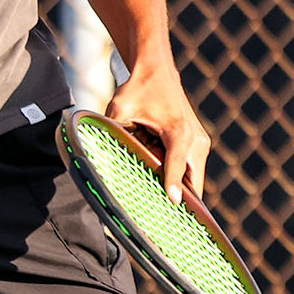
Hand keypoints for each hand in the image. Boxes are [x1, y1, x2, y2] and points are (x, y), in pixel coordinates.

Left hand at [105, 63, 211, 202]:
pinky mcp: (198, 142)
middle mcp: (195, 138)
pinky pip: (192, 169)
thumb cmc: (139, 88)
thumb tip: (95, 152)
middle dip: (183, 203)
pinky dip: (180, 179)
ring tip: (162, 210)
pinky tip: (163, 189)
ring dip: (180, 189)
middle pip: (195, 182)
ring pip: (195, 178)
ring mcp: (199, 141)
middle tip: (167, 224)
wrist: (157, 68)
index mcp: (178, 132)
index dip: (173, 188)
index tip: (172, 205)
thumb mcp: (120, 108)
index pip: (178, 168)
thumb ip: (112, 130)